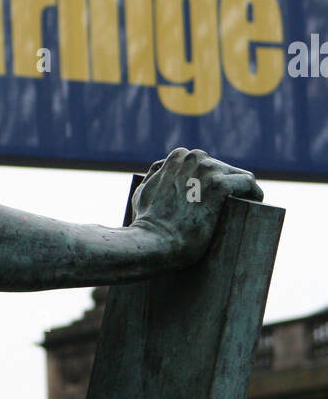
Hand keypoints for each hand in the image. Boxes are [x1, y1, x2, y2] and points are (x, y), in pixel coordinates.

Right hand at [131, 148, 262, 265]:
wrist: (153, 241)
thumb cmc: (147, 223)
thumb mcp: (143, 192)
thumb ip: (155, 175)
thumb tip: (162, 168)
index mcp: (177, 157)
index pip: (205, 163)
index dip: (212, 181)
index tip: (217, 196)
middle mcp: (194, 158)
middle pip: (224, 168)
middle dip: (228, 185)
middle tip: (232, 205)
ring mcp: (207, 171)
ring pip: (238, 175)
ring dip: (243, 191)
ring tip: (247, 207)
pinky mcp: (219, 186)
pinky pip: (249, 184)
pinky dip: (255, 195)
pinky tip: (256, 205)